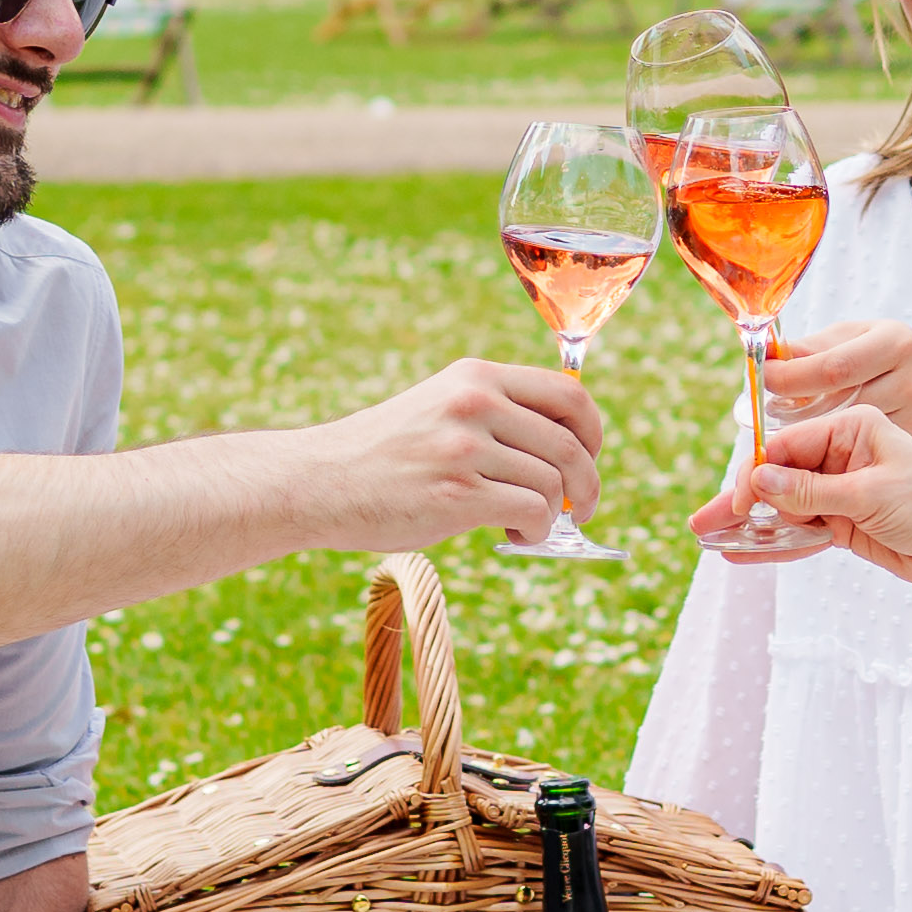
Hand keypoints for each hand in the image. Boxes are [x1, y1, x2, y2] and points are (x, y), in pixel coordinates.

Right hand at [298, 357, 603, 550]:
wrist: (318, 482)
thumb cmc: (383, 456)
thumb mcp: (439, 410)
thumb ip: (495, 416)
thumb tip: (567, 450)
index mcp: (475, 377)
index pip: (569, 393)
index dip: (593, 430)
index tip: (588, 458)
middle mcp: (475, 403)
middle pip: (572, 443)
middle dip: (588, 484)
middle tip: (581, 509)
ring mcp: (465, 447)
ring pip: (554, 483)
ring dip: (555, 515)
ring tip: (526, 526)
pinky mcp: (456, 493)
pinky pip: (533, 512)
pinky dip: (536, 531)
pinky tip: (514, 535)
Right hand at [690, 402, 911, 586]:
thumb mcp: (870, 494)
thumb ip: (812, 491)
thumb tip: (760, 481)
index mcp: (852, 428)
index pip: (789, 445)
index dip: (758, 473)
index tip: (738, 501)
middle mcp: (842, 455)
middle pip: (779, 477)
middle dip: (742, 501)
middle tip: (703, 522)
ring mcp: (841, 491)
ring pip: (785, 507)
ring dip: (751, 525)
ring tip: (710, 538)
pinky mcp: (843, 523)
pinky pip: (800, 532)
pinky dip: (775, 544)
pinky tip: (742, 551)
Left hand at [746, 317, 911, 452]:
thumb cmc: (886, 353)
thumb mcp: (855, 337)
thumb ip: (814, 348)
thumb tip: (770, 354)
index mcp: (894, 342)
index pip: (833, 367)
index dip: (792, 377)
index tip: (764, 380)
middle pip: (840, 403)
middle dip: (797, 409)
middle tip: (768, 410)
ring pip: (851, 432)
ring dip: (815, 434)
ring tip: (792, 427)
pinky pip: (868, 450)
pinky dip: (839, 451)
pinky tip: (825, 445)